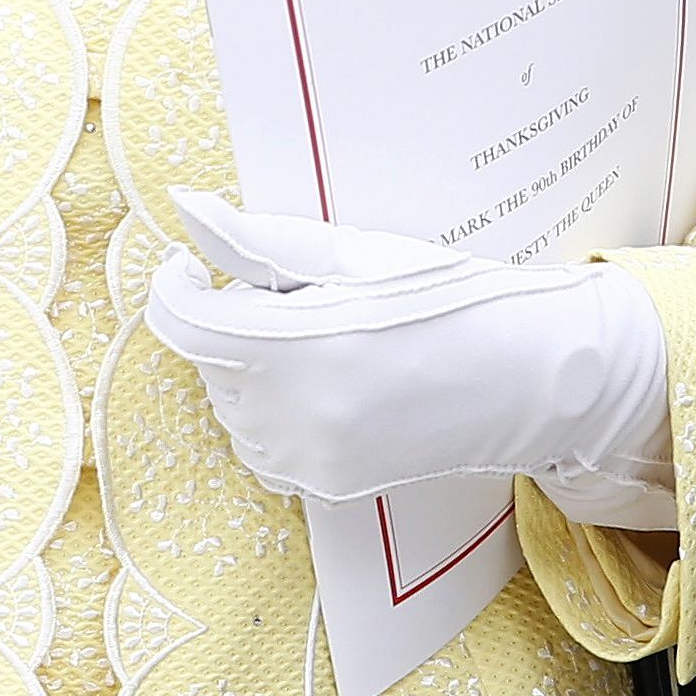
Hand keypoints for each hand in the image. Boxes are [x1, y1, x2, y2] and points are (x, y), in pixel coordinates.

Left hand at [142, 190, 674, 524]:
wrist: (519, 376)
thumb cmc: (438, 298)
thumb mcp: (346, 255)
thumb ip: (253, 241)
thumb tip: (184, 207)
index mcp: (292, 346)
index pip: (182, 323)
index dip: (177, 285)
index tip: (194, 265)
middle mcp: (292, 415)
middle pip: (209, 358)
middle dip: (235, 323)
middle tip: (306, 303)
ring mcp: (306, 461)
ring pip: (230, 405)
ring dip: (252, 370)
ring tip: (326, 345)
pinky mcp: (324, 488)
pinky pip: (261, 447)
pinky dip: (273, 414)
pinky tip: (327, 388)